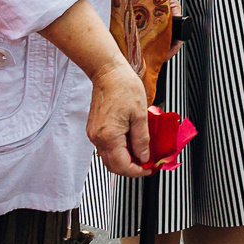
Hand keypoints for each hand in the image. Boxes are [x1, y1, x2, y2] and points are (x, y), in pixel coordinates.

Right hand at [86, 60, 153, 178]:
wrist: (108, 73)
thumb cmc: (124, 87)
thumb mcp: (140, 114)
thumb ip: (142, 139)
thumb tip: (144, 156)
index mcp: (109, 136)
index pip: (122, 165)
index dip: (137, 171)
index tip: (150, 169)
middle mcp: (97, 138)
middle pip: (113, 165)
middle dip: (131, 168)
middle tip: (148, 164)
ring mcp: (94, 134)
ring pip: (109, 157)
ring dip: (125, 159)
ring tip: (142, 153)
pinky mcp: (94, 129)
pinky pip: (106, 147)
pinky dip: (119, 150)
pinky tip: (132, 143)